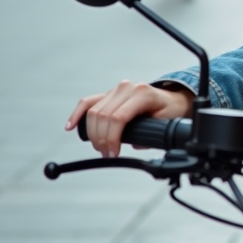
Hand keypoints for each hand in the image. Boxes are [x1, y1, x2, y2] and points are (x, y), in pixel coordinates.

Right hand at [66, 81, 194, 158]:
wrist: (172, 99)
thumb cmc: (169, 110)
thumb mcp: (166, 122)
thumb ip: (150, 134)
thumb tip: (132, 144)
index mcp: (142, 93)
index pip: (118, 118)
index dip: (112, 138)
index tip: (113, 153)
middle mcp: (127, 88)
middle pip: (103, 116)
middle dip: (101, 139)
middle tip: (107, 154)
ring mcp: (116, 89)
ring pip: (93, 112)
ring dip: (92, 133)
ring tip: (100, 148)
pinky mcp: (108, 94)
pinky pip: (88, 102)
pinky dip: (78, 114)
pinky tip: (70, 127)